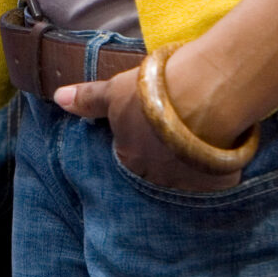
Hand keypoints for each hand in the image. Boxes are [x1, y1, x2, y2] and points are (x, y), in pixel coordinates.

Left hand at [55, 50, 248, 193]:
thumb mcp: (116, 89)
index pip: (128, 154)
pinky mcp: (218, 186)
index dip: (139, 138)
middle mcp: (155, 180)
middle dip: (162, 155)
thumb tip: (58, 98)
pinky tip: (219, 150)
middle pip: (156, 169)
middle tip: (176, 131)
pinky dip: (216, 170)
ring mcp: (188, 186)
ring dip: (188, 164)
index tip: (150, 125)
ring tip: (200, 138)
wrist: (206, 94)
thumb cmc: (156, 90)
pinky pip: (215, 183)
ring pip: (185, 178)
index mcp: (129, 159)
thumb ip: (89, 99)